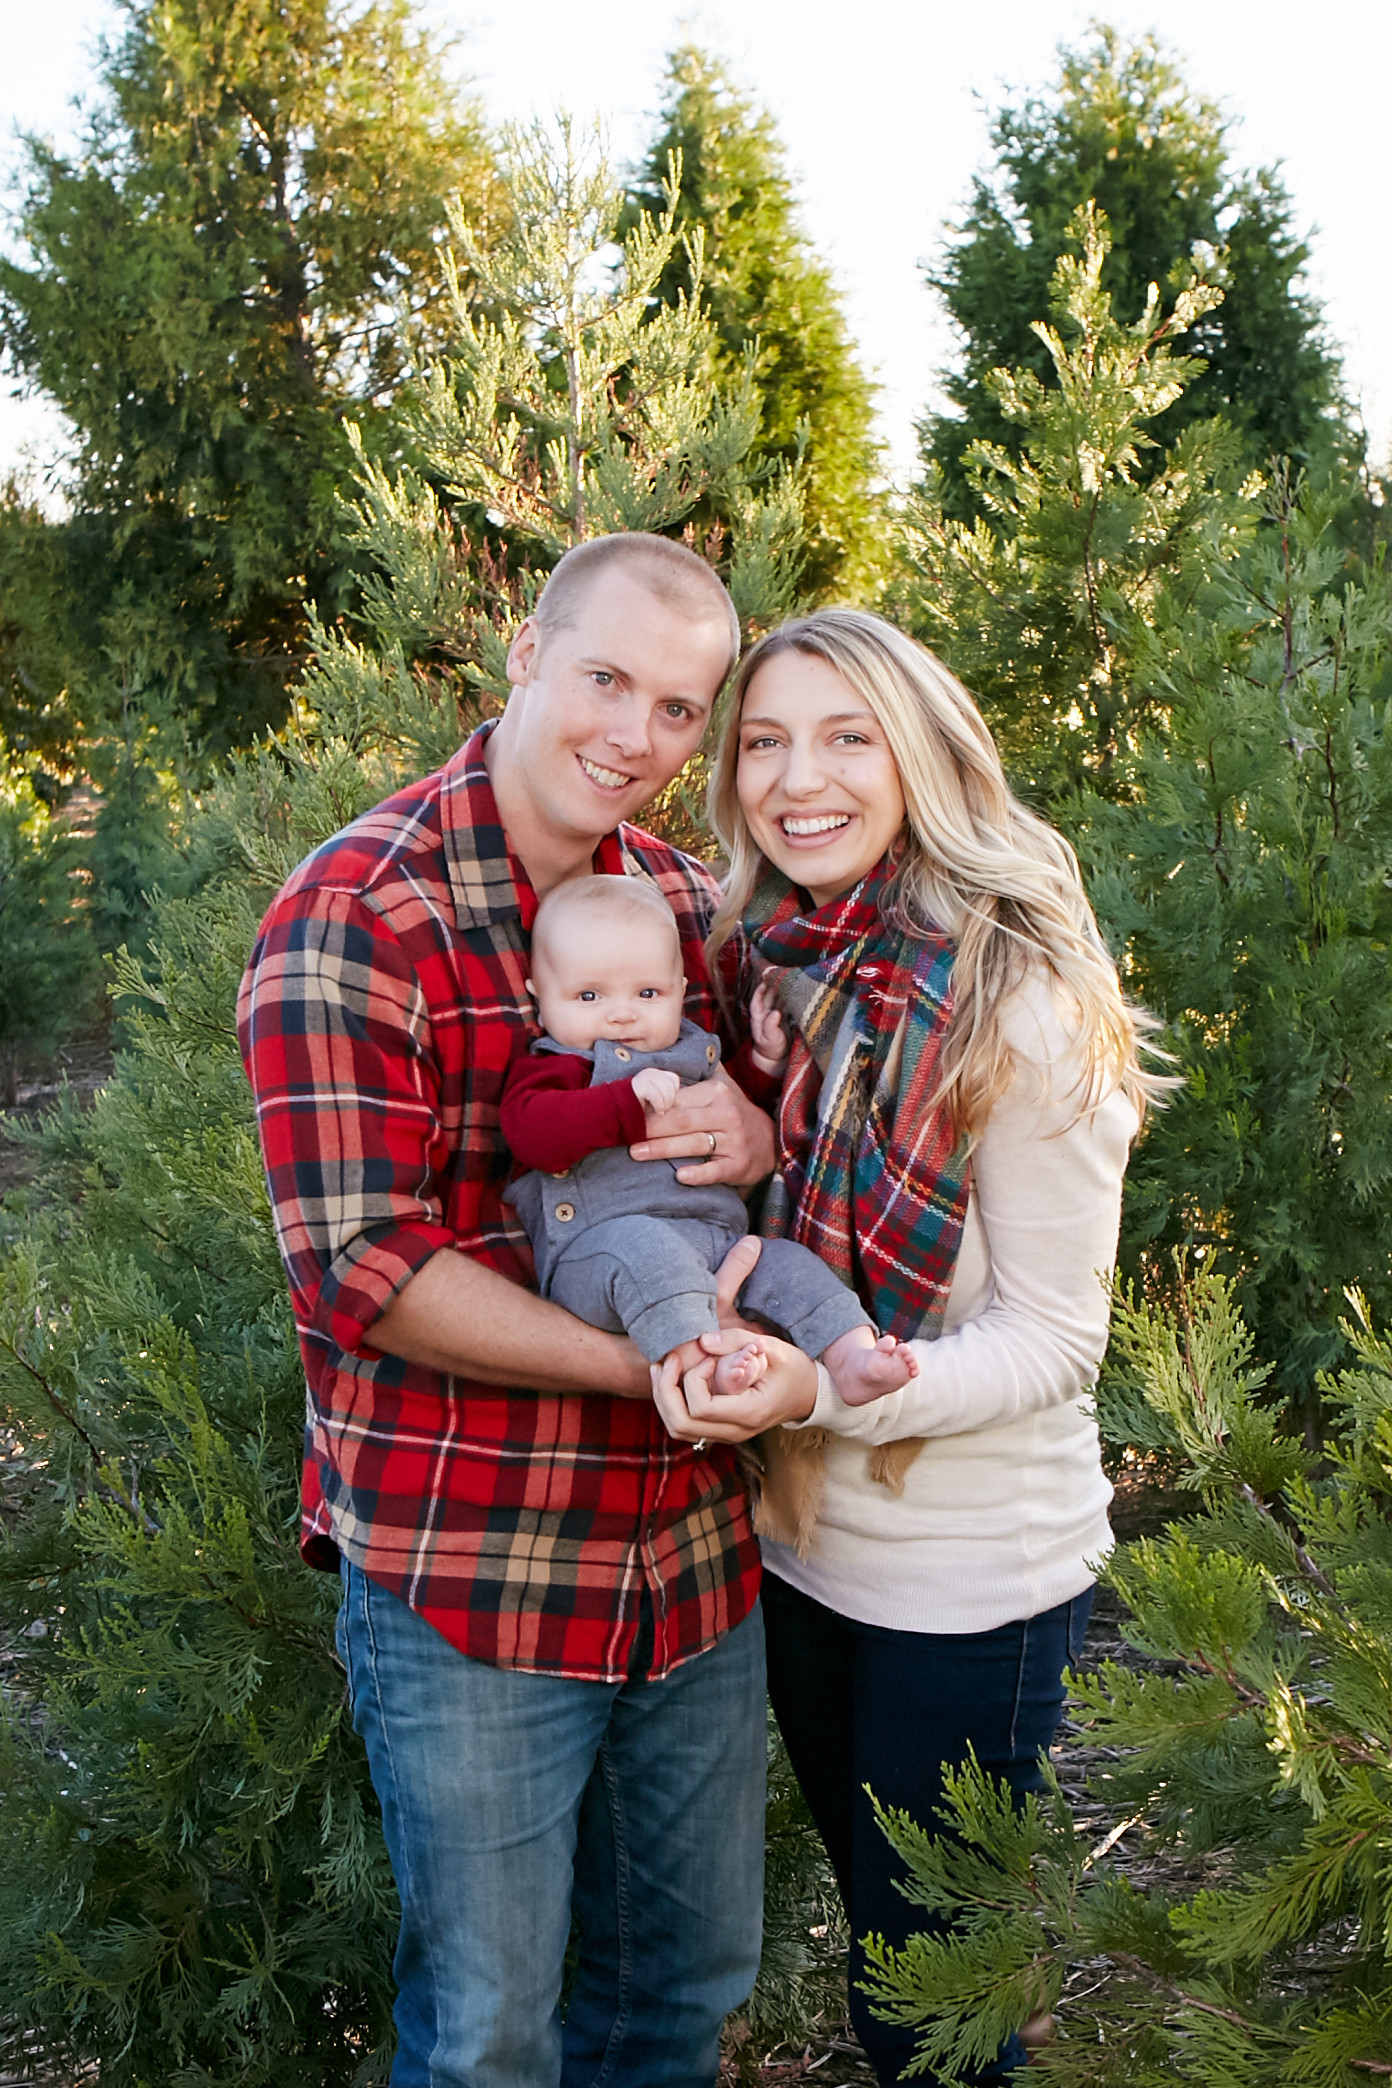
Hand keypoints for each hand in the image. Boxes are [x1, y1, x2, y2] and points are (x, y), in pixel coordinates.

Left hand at [629, 1068, 774, 1188]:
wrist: (771, 1143)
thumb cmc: (734, 1113)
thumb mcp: (722, 1088)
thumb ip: (695, 1075)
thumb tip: (661, 1061)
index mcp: (717, 1092)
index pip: (677, 1099)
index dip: (651, 1106)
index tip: (628, 1111)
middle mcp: (727, 1114)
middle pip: (681, 1121)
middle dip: (650, 1128)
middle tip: (624, 1133)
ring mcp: (735, 1141)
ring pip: (693, 1144)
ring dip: (662, 1149)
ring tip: (636, 1153)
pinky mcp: (739, 1165)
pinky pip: (715, 1171)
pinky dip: (698, 1174)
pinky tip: (679, 1176)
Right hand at [631, 1066, 681, 1114]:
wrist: (619, 1111)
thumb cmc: (640, 1109)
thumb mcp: (656, 1098)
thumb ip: (666, 1094)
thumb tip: (680, 1101)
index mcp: (654, 1073)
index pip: (674, 1079)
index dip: (673, 1093)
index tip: (664, 1102)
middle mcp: (649, 1072)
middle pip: (671, 1085)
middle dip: (670, 1100)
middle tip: (662, 1109)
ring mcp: (644, 1078)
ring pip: (666, 1090)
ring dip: (665, 1104)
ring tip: (659, 1111)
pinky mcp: (639, 1086)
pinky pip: (657, 1096)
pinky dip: (659, 1106)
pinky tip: (657, 1111)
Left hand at [652, 1327, 816, 1442]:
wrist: (808, 1395)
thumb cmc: (794, 1370)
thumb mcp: (773, 1348)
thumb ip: (737, 1341)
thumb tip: (703, 1341)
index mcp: (749, 1413)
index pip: (701, 1408)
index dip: (693, 1379)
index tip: (707, 1356)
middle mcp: (735, 1431)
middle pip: (681, 1424)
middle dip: (665, 1390)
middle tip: (670, 1360)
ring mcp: (726, 1434)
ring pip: (678, 1429)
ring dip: (664, 1398)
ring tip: (664, 1368)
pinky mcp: (720, 1429)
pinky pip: (686, 1425)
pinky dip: (672, 1404)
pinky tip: (672, 1378)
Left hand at [749, 981, 789, 1074]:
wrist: (779, 1057)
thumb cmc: (771, 1048)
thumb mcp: (769, 1038)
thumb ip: (770, 1026)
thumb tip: (775, 1012)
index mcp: (759, 1017)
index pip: (757, 1000)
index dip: (759, 991)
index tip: (765, 982)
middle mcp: (767, 1012)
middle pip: (769, 995)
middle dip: (775, 985)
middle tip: (783, 976)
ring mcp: (777, 1013)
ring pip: (779, 998)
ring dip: (784, 990)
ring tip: (792, 981)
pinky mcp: (786, 1015)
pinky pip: (788, 1003)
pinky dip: (792, 997)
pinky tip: (798, 992)